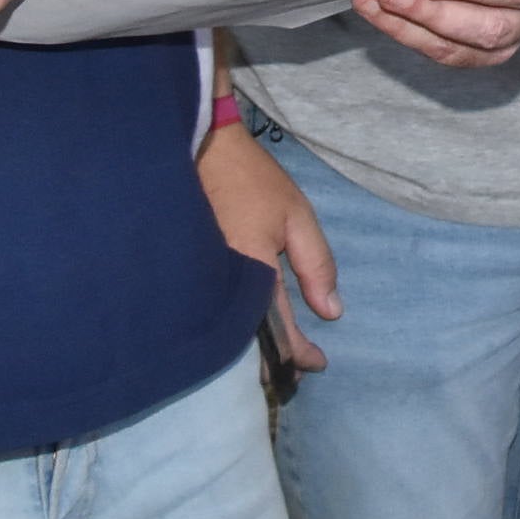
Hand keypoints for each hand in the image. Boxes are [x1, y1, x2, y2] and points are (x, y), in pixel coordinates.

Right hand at [198, 120, 335, 372]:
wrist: (199, 152)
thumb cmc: (252, 182)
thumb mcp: (296, 216)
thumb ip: (317, 265)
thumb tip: (332, 312)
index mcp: (254, 276)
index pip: (280, 333)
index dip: (300, 355)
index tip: (318, 363)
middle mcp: (222, 289)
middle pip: (248, 346)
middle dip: (273, 362)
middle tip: (295, 366)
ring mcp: (200, 286)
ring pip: (228, 335)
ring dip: (251, 350)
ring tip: (273, 354)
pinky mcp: (187, 277)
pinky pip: (211, 315)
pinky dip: (231, 329)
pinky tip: (243, 328)